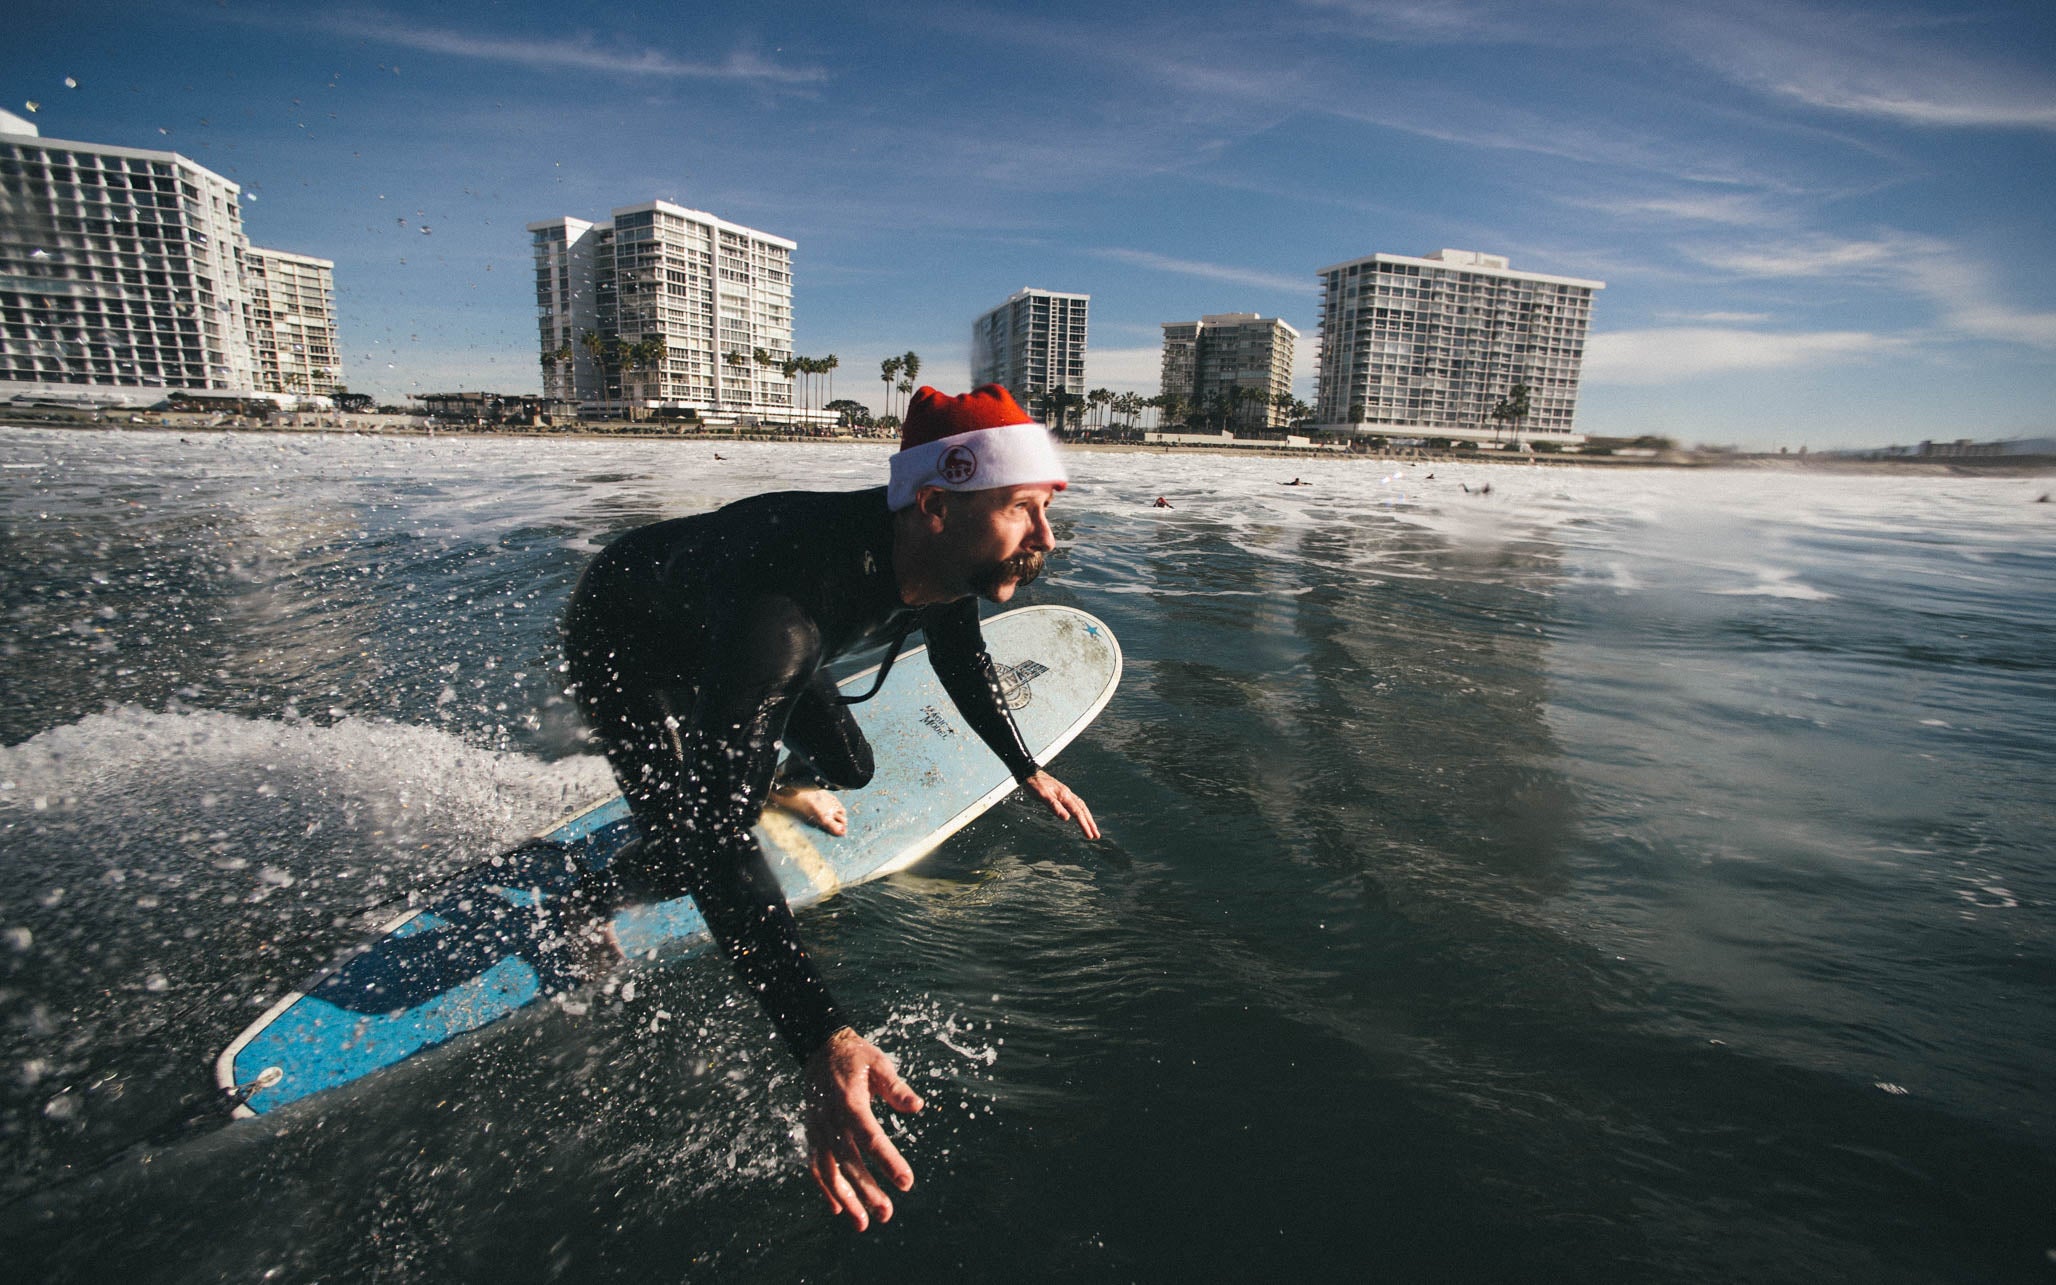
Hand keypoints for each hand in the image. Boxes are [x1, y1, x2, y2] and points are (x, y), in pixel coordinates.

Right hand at [803, 1027, 924, 1230]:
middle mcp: (831, 1120)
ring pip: (829, 1171)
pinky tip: (840, 1209)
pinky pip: (816, 1166)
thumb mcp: (879, 1064)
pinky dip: (825, 1189)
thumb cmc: (856, 1057)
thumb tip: (917, 1106)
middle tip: (886, 1214)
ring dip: (846, 1198)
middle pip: (849, 1162)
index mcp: (850, 1102)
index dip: (888, 1161)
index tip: (906, 1183)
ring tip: (863, 1224)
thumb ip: (896, 1088)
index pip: (870, 1137)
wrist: (819, 1048)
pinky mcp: (812, 1134)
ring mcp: (818, 1129)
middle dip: (867, 1191)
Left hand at [1023, 770, 1099, 839]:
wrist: (1029, 772)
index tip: (1089, 836)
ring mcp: (1066, 793)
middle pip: (1083, 810)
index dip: (1084, 825)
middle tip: (1096, 835)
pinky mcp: (1062, 793)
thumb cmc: (1034, 785)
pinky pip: (1076, 804)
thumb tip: (1067, 818)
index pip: (1077, 813)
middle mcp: (1068, 794)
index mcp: (1064, 796)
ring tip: (1093, 828)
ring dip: (1088, 818)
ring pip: (1081, 807)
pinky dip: (1081, 811)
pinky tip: (1080, 815)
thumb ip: (1054, 806)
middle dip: (1090, 823)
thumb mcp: (1042, 796)